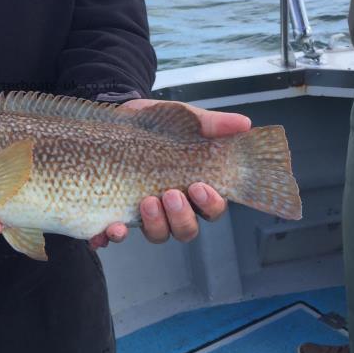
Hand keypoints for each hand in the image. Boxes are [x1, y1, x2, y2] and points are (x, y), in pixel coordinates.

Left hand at [89, 99, 250, 249]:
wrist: (120, 116)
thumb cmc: (158, 123)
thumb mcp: (185, 118)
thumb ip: (212, 124)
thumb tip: (243, 124)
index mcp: (195, 189)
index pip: (212, 210)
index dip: (210, 205)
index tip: (200, 187)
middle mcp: (173, 208)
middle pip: (186, 229)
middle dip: (181, 217)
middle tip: (170, 194)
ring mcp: (146, 213)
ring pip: (157, 235)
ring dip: (154, 224)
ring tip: (146, 201)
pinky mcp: (117, 212)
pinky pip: (116, 235)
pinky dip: (112, 236)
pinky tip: (110, 229)